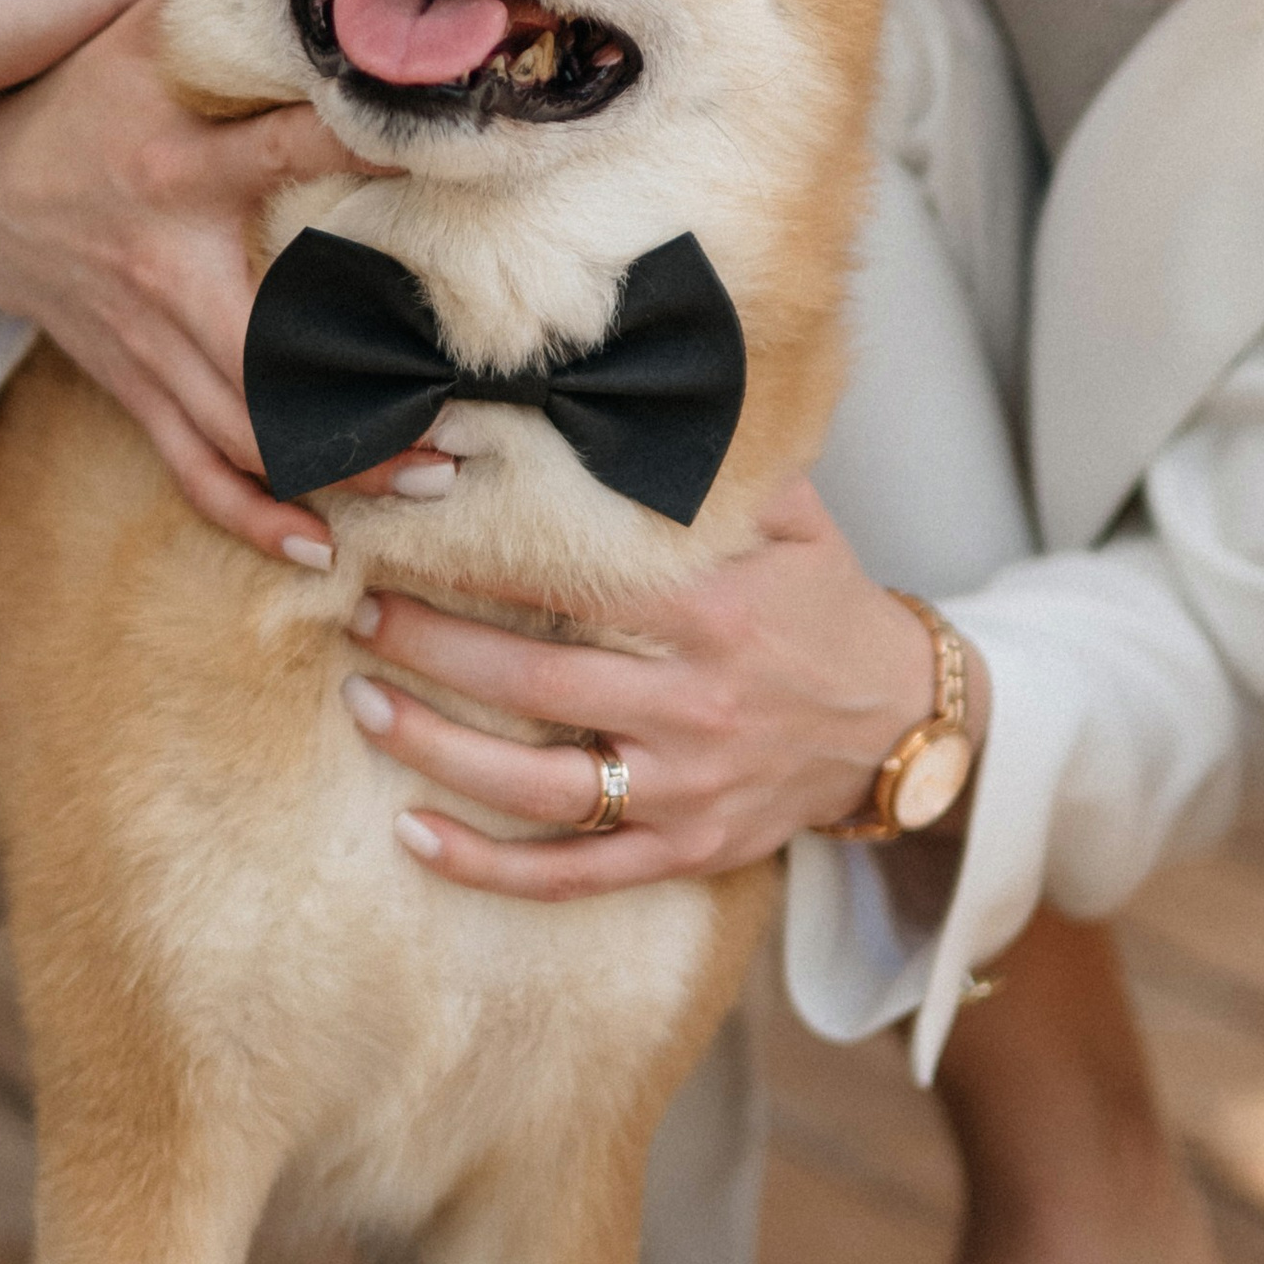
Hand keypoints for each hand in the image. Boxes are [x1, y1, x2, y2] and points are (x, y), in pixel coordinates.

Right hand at [0, 0, 422, 555]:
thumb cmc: (82, 91)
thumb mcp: (152, 34)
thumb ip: (236, 1)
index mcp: (175, 164)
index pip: (286, 143)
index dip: (359, 142)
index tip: (450, 147)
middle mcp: (161, 265)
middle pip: (277, 358)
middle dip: (374, 406)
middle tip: (466, 427)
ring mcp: (142, 337)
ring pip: (244, 429)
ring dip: (340, 466)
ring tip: (431, 483)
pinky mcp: (128, 378)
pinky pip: (189, 464)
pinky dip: (250, 512)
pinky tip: (317, 545)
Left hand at [337, 479, 984, 897]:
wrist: (905, 728)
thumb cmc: (828, 610)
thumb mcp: (796, 521)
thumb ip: (717, 467)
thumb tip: (624, 390)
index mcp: (715, 613)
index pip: (573, 583)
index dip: (479, 561)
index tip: (407, 531)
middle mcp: (696, 704)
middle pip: (535, 683)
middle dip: (432, 647)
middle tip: (358, 612)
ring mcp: (687, 788)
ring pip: (539, 785)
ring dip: (438, 749)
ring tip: (364, 703)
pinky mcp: (685, 850)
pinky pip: (573, 873)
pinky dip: (489, 865)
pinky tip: (414, 835)